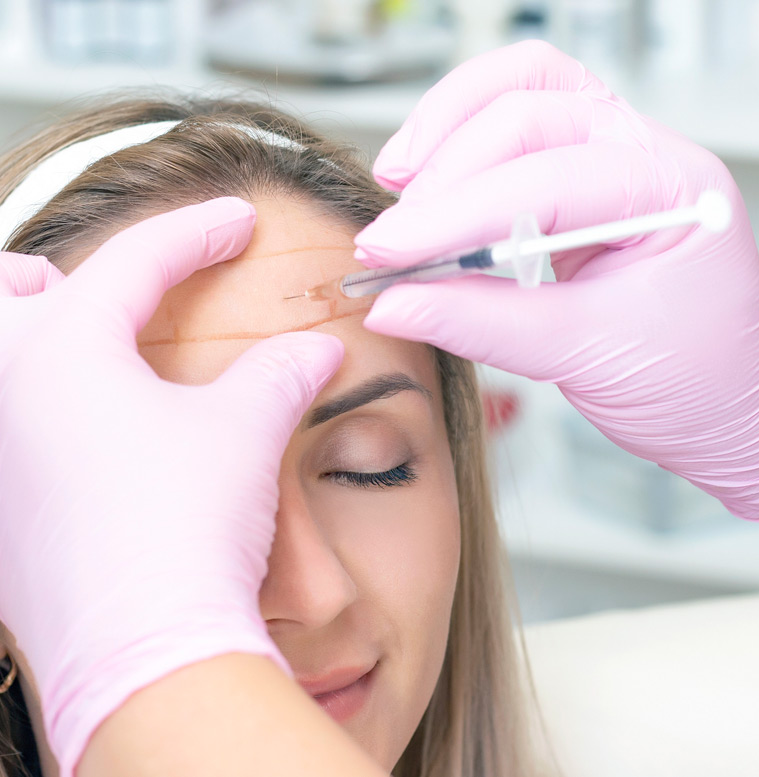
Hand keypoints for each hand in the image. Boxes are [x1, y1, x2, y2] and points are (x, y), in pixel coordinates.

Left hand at [0, 199, 343, 775]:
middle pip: (12, 298)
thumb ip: (281, 373)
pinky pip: (9, 440)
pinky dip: (36, 418)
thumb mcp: (245, 429)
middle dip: (54, 276)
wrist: (145, 652)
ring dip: (33, 343)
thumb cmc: (181, 529)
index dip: (197, 234)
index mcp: (63, 351)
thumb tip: (316, 351)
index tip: (238, 221)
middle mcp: (6, 396)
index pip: (135, 263)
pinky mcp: (2, 518)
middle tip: (90, 278)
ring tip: (72, 349)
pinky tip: (77, 442)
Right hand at [355, 41, 758, 522]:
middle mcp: (648, 155)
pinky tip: (434, 180)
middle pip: (529, 110)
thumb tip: (394, 303)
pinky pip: (525, 125)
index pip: (542, 176)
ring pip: (526, 89)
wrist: (742, 404)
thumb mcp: (587, 360)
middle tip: (391, 240)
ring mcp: (622, 156)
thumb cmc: (700, 382)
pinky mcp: (592, 177)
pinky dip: (469, 142)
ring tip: (400, 182)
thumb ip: (484, 324)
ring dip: (451, 128)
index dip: (453, 215)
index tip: (390, 256)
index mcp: (672, 192)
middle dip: (445, 172)